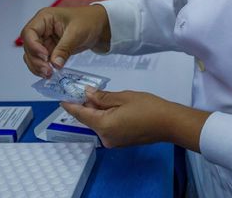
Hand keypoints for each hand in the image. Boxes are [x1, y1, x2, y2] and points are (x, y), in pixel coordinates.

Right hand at [21, 5, 110, 77]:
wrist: (102, 26)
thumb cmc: (90, 21)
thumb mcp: (77, 33)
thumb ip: (64, 48)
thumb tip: (55, 64)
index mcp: (45, 18)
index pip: (29, 33)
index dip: (33, 46)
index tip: (45, 56)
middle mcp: (42, 29)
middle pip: (28, 46)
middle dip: (36, 60)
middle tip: (47, 70)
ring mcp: (45, 40)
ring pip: (32, 56)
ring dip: (38, 66)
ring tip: (49, 74)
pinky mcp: (51, 49)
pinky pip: (42, 60)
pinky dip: (43, 68)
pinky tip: (50, 74)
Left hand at [61, 88, 209, 149]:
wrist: (169, 123)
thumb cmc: (148, 107)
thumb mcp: (124, 97)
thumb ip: (103, 96)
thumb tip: (87, 93)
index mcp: (103, 125)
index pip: (81, 114)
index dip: (70, 105)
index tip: (61, 98)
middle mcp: (104, 137)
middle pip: (89, 120)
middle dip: (86, 105)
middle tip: (85, 90)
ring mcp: (113, 142)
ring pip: (99, 123)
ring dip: (97, 111)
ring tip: (101, 95)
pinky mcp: (121, 142)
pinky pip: (107, 128)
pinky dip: (106, 117)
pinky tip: (112, 107)